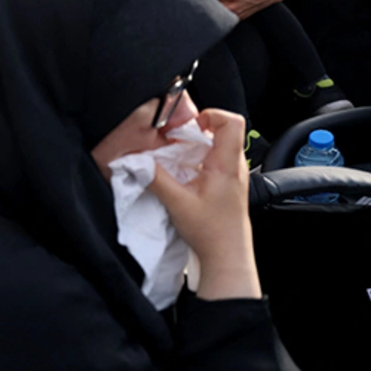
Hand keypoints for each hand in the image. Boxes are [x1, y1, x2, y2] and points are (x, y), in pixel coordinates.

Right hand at [147, 109, 259, 299]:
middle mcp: (234, 167)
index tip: (190, 124)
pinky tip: (184, 175)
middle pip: (223, 131)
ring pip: (220, 146)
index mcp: (226, 165)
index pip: (231, 122)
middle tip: (177, 140)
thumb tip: (136, 162)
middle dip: (198, 130)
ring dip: (198, 146)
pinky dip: (199, 160)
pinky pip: (216, 161)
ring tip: (179, 157)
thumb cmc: (211, 232)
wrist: (227, 256)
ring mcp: (234, 176)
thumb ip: (155, 179)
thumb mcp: (177, 203)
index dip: (211, 115)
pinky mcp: (228, 186)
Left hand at [201, 0, 288, 18]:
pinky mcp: (238, 19)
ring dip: (208, 8)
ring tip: (206, 0)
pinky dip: (216, 12)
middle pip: (207, 7)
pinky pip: (222, 17)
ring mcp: (235, 15)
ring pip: (213, 14)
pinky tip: (216, 5)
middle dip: (200, 2)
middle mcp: (232, 7)